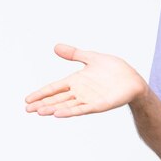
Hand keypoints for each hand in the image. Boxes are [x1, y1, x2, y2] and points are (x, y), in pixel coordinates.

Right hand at [25, 44, 147, 117]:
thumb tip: (56, 46)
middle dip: (42, 104)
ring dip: (53, 108)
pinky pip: (82, 109)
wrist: (133, 79)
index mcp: (76, 80)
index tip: (27, 100)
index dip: (41, 93)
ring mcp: (89, 99)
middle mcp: (80, 92)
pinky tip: (58, 114)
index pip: (54, 87)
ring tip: (40, 111)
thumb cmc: (114, 69)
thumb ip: (75, 54)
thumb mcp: (93, 58)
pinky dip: (70, 111)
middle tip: (27, 109)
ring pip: (67, 105)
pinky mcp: (99, 105)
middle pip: (57, 99)